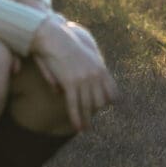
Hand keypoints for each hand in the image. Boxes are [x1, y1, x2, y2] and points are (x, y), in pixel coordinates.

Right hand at [31, 15, 117, 131]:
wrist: (54, 37)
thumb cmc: (65, 44)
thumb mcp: (83, 55)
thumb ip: (86, 70)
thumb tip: (80, 87)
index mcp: (100, 67)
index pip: (112, 91)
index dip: (108, 102)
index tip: (104, 109)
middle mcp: (95, 75)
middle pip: (100, 101)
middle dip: (95, 112)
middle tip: (91, 123)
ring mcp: (83, 79)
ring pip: (87, 106)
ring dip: (86, 120)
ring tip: (85, 129)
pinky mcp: (70, 83)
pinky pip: (74, 105)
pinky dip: (76, 118)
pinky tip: (77, 127)